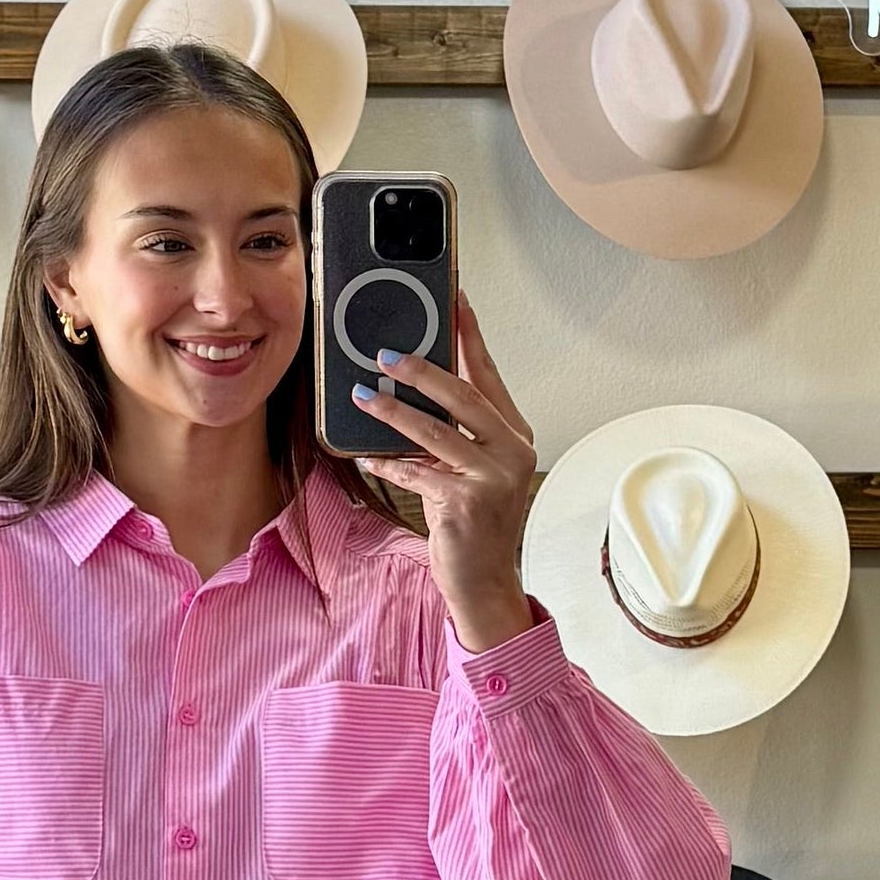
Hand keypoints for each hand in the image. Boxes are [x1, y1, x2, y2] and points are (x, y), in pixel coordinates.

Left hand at [348, 295, 537, 655]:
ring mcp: (492, 478)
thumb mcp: (469, 468)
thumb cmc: (473, 523)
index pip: (489, 375)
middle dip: (421, 370)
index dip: (469, 336)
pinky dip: (389, 463)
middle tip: (386, 353)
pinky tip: (366, 454)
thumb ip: (454, 431)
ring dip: (394, 411)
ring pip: (436, 432)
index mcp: (515, 435)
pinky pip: (418, 472)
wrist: (483, 580)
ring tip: (363, 395)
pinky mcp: (467, 503)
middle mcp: (511, 452)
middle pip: (463, 396)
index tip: (454, 300)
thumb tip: (416, 387)